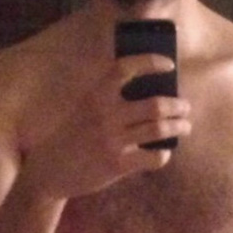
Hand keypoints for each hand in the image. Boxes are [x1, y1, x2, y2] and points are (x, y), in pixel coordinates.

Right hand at [23, 53, 190, 199]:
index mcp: (95, 95)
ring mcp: (111, 140)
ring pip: (159, 129)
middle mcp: (104, 115)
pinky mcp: (116, 165)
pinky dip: (164, 154)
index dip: (150, 62)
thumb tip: (154, 91)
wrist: (47, 171)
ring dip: (179, 126)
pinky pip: (153, 157)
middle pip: (155, 104)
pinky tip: (164, 152)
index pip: (125, 67)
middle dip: (178, 105)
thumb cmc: (72, 135)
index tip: (169, 65)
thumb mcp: (84, 108)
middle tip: (185, 106)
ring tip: (185, 126)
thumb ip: (110, 98)